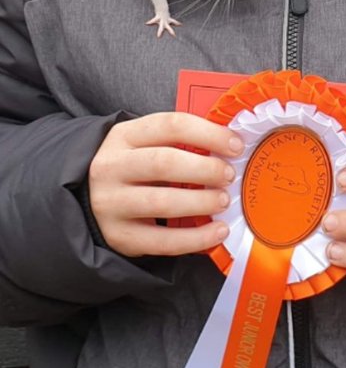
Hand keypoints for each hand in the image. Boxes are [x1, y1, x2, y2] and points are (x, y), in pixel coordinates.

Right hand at [88, 112, 238, 256]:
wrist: (86, 197)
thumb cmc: (135, 167)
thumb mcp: (146, 143)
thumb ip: (181, 141)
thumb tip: (233, 145)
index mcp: (124, 136)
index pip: (171, 125)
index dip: (209, 134)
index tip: (237, 146)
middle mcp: (111, 167)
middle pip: (164, 163)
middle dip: (205, 169)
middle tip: (229, 175)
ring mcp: (110, 204)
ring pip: (161, 202)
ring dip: (201, 202)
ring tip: (224, 200)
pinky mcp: (118, 236)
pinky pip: (161, 241)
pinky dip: (196, 238)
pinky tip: (218, 231)